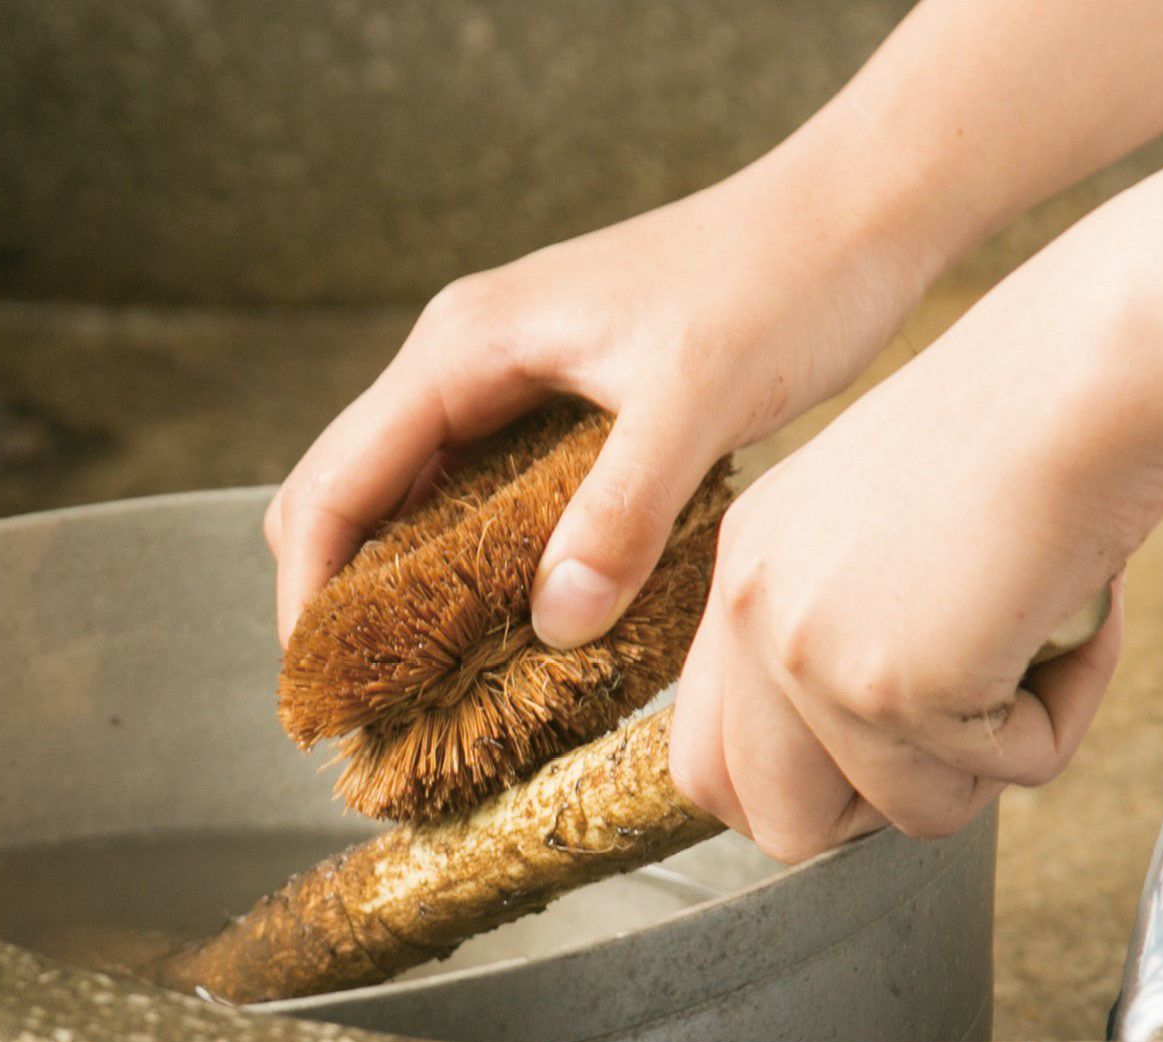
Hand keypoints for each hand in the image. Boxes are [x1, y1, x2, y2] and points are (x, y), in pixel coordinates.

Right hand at [265, 146, 934, 645]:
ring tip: (427, 684)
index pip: (337, 480)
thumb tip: (554, 623)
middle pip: (355, 492)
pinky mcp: (561, 406)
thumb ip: (621, 512)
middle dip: (346, 598)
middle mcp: (469, 361)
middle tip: (371, 702)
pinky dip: (474, 565)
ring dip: (408, 588)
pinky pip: (483, 497)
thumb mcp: (696, 401)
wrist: (850, 218)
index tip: (319, 688)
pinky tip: (509, 623)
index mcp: (466, 347)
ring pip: (416, 498)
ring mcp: (513, 381)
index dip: (311, 591)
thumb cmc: (777, 282)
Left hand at [668, 250, 1162, 860]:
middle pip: (776, 823)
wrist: (1090, 365)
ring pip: (905, 813)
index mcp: (744, 571)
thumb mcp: (890, 533)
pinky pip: (998, 776)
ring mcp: (807, 654)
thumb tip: (869, 770)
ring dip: (994, 756)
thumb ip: (845, 638)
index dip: (796, 796)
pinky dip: (1059, 720)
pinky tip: (1073, 622)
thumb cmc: (1026, 429)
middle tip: (963, 735)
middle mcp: (752, 614)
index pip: (705, 758)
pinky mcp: (889, 684)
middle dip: (882, 813)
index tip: (883, 765)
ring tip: (1039, 645)